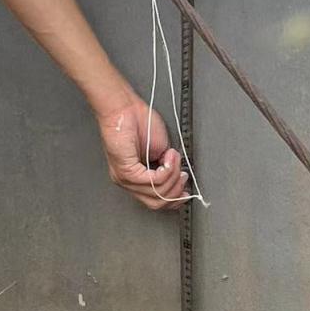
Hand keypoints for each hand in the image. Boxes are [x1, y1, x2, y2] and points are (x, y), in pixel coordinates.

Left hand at [96, 94, 190, 210]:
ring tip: (173, 158)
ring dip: (173, 176)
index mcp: (135, 179)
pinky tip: (167, 158)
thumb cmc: (138, 122)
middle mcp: (127, 182)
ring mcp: (125, 178)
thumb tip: (178, 180)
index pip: (155, 202)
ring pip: (156, 194)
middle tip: (182, 174)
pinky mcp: (126, 171)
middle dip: (175, 190)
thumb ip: (167, 169)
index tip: (185, 192)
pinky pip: (153, 182)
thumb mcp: (160, 150)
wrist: (124, 107)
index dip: (174, 200)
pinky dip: (167, 171)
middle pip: (156, 203)